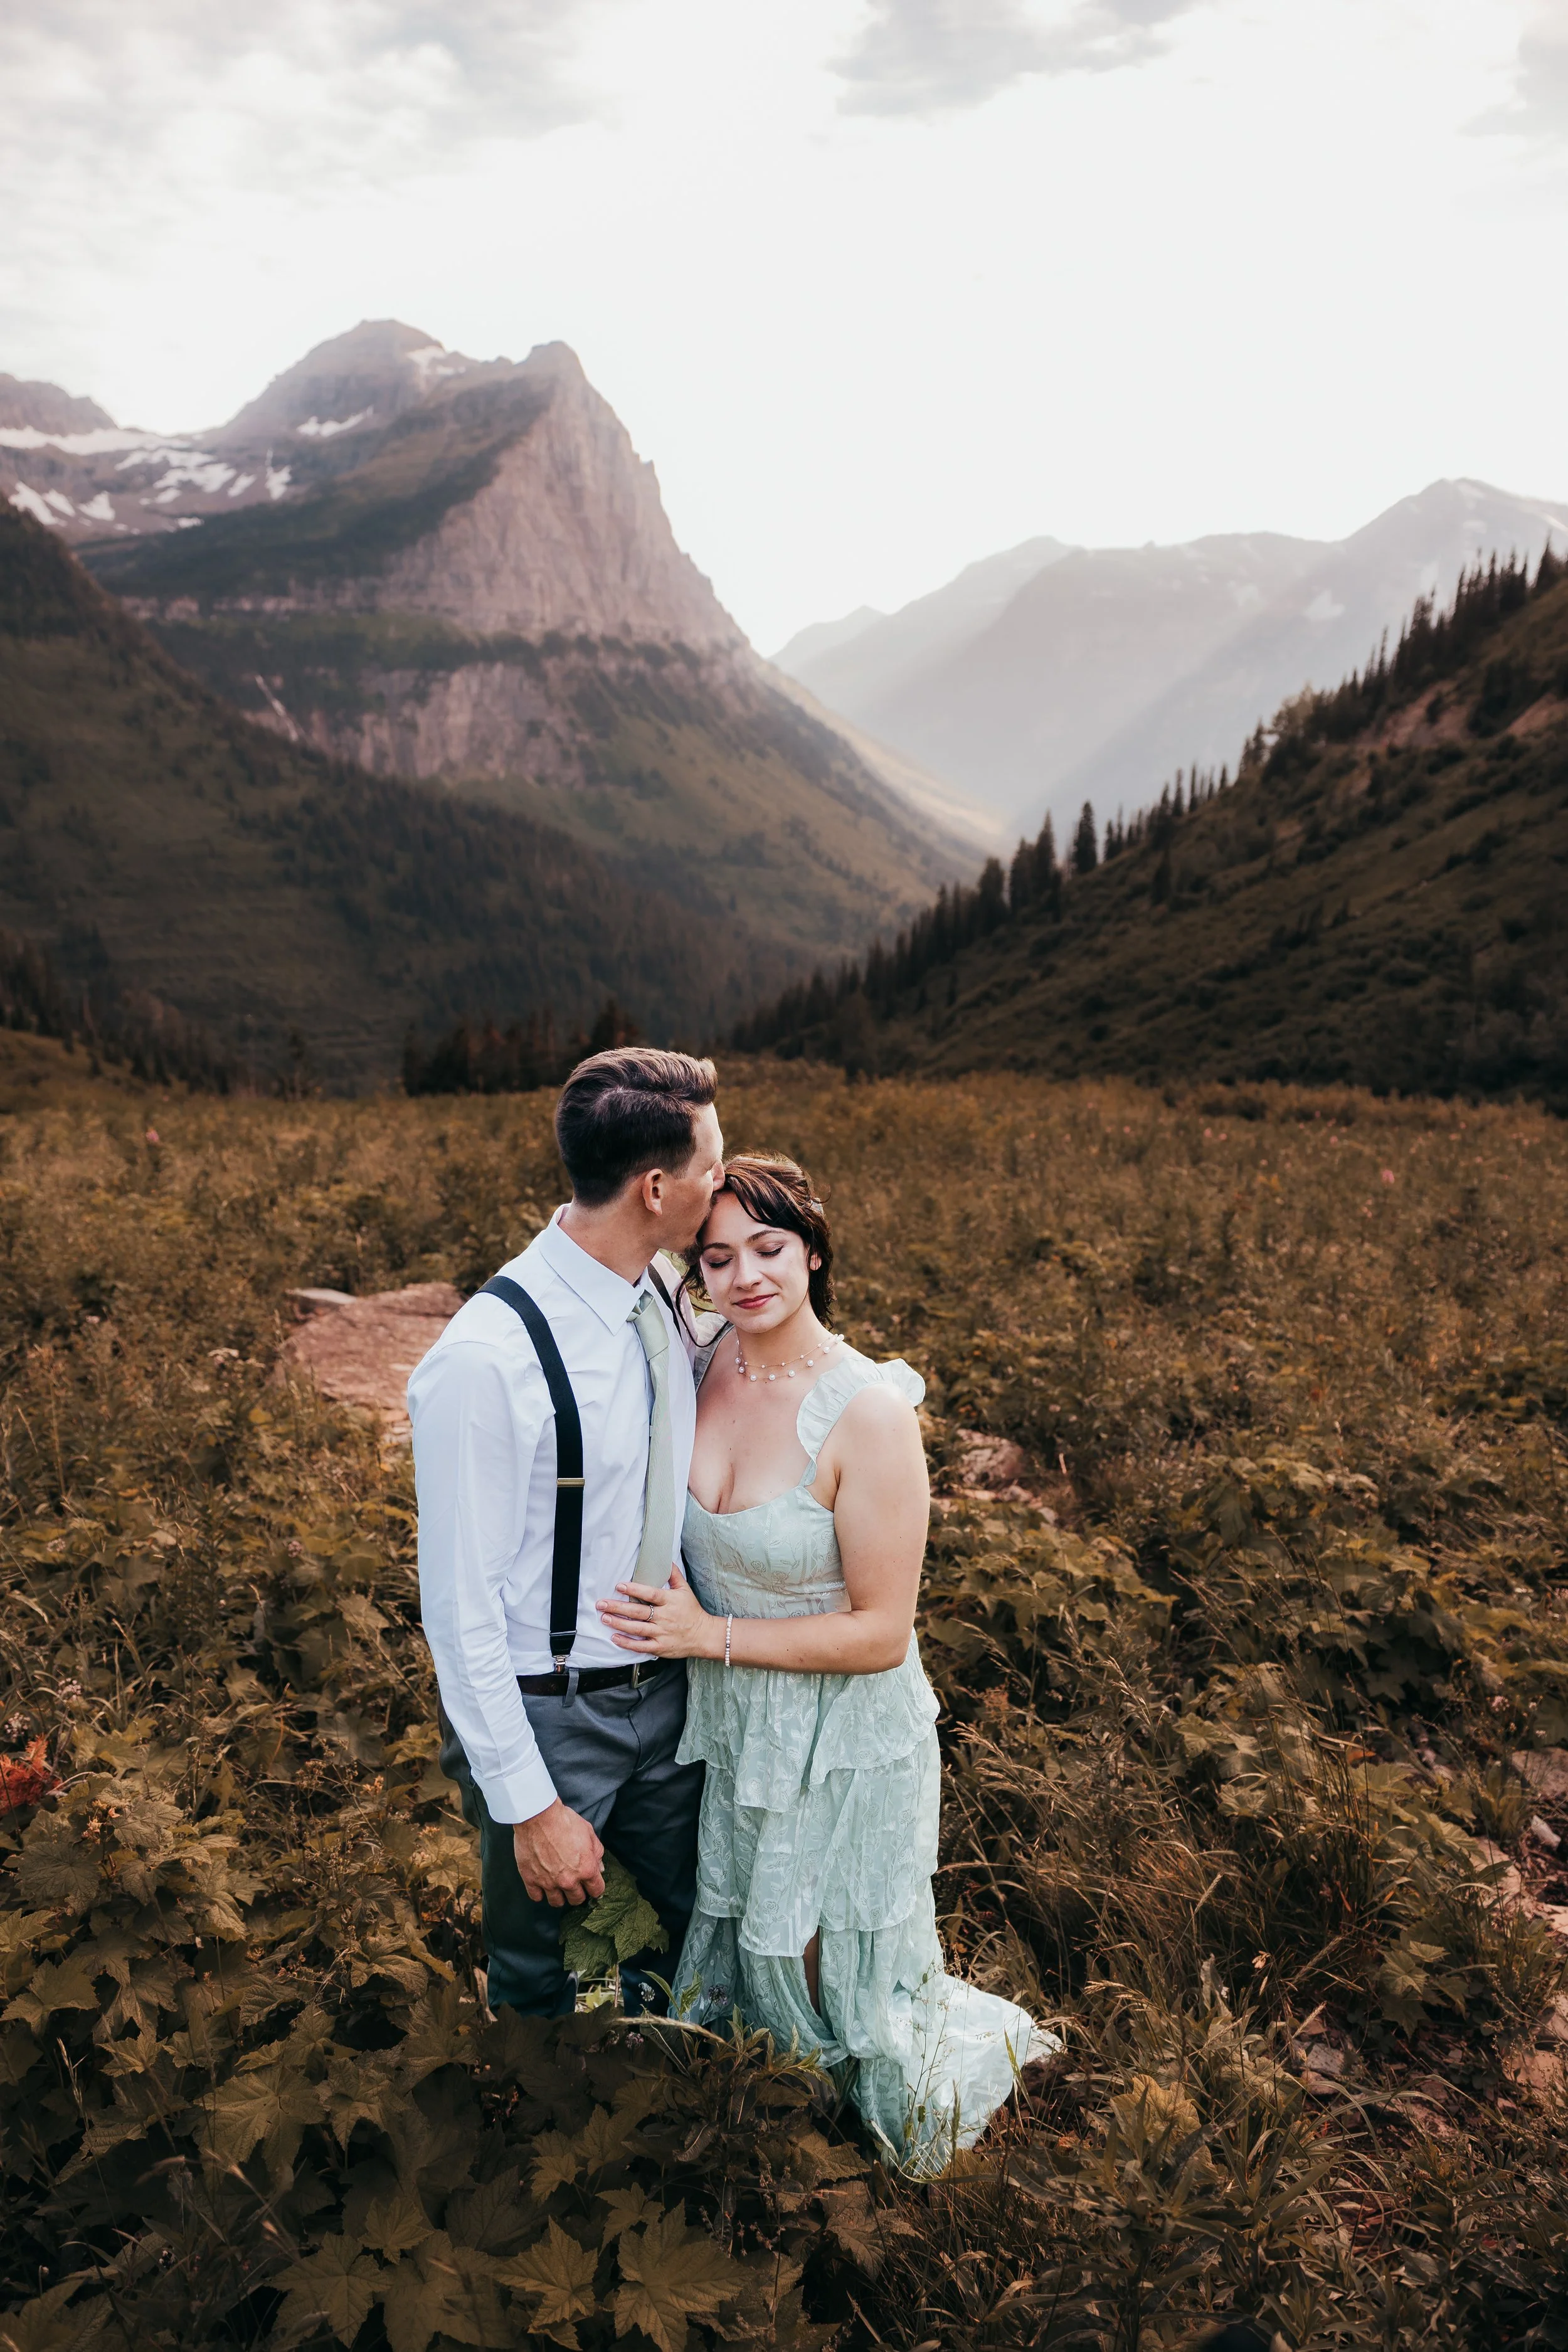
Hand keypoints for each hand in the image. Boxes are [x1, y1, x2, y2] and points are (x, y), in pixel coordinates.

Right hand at [512, 1799, 604, 1907]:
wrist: (539, 1816)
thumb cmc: (565, 1821)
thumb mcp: (589, 1832)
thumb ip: (597, 1852)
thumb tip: (599, 1867)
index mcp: (586, 1869)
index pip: (597, 1890)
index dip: (595, 1887)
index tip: (592, 1884)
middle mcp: (568, 1880)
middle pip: (577, 1900)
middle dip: (578, 1893)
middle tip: (575, 1884)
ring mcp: (549, 1882)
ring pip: (557, 1902)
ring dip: (560, 1896)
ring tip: (558, 1886)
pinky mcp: (531, 1879)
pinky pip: (536, 1897)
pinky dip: (540, 1893)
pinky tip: (542, 1885)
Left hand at [596, 1562, 721, 1660]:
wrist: (704, 1635)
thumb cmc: (692, 1612)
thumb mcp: (685, 1590)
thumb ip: (674, 1575)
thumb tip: (666, 1560)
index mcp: (670, 1601)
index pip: (651, 1594)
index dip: (635, 1590)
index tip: (620, 1585)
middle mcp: (665, 1617)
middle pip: (638, 1612)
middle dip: (618, 1607)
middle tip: (601, 1603)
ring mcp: (662, 1633)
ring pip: (637, 1628)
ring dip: (619, 1623)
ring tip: (605, 1617)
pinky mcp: (660, 1647)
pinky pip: (641, 1646)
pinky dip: (627, 1643)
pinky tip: (615, 1638)